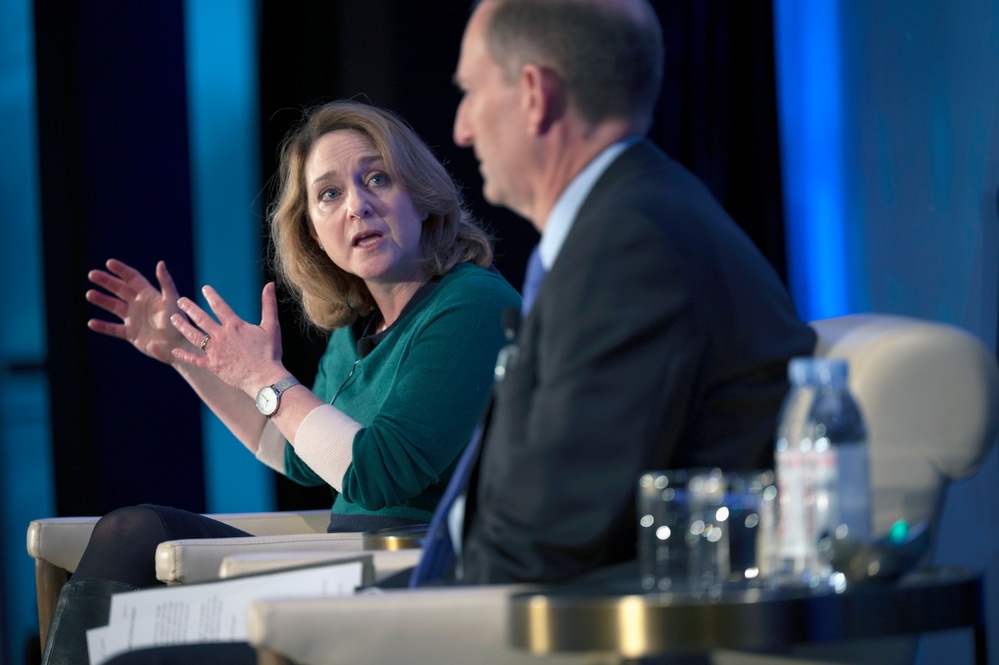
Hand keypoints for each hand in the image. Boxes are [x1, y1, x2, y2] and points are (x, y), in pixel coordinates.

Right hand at [86, 259, 189, 364]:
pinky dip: (103, 326)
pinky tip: (91, 323)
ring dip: (102, 300)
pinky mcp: (131, 335)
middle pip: (120, 289)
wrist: (177, 347)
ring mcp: (135, 320)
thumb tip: (160, 263)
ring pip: (114, 307)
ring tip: (89, 294)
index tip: (109, 263)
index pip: (133, 278)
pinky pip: (113, 329)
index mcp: (150, 295)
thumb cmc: (177, 323)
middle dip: (106, 281)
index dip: (121, 270)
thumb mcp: (171, 301)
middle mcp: (140, 305)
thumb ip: (166, 283)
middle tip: (92, 274)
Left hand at [170, 282, 284, 395]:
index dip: (211, 295)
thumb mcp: (272, 326)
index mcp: (235, 325)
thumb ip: (269, 304)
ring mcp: (215, 351)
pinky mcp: (212, 366)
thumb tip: (270, 284)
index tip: (205, 288)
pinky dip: (184, 355)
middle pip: (201, 318)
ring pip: (194, 336)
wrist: (264, 377)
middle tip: (180, 301)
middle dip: (189, 308)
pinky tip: (174, 351)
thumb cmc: (270, 352)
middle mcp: (221, 336)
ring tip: (174, 318)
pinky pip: (194, 359)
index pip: (219, 306)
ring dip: (183, 326)